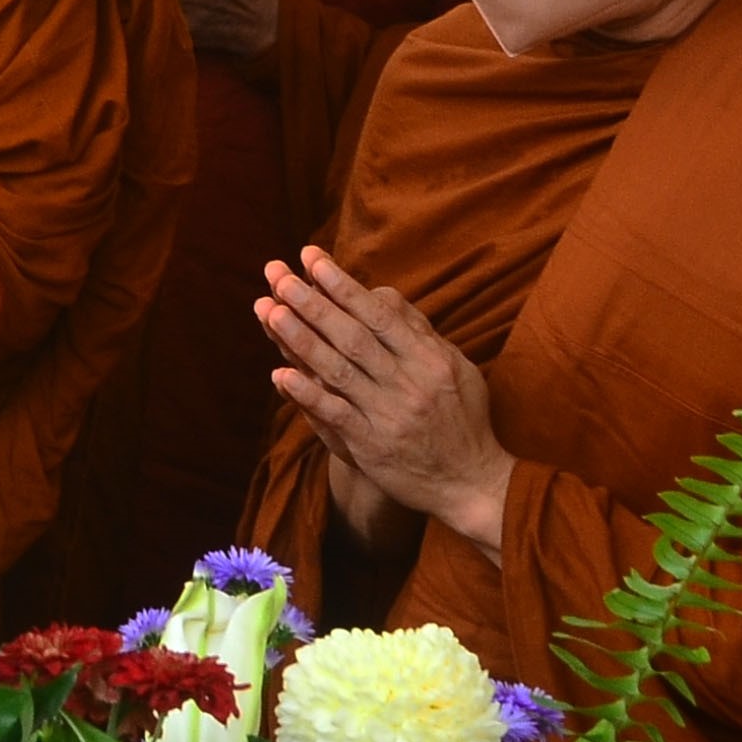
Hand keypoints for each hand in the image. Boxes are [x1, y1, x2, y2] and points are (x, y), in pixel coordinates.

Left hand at [257, 248, 513, 551]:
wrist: (472, 483)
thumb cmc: (464, 419)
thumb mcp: (456, 368)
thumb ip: (419, 332)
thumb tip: (382, 294)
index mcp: (430, 358)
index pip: (378, 313)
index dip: (342, 284)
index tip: (311, 258)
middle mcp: (409, 382)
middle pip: (352, 336)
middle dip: (313, 302)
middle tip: (279, 275)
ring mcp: (388, 415)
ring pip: (338, 370)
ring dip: (301, 339)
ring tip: (270, 311)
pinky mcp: (372, 446)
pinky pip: (335, 415)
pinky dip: (307, 393)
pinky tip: (280, 375)